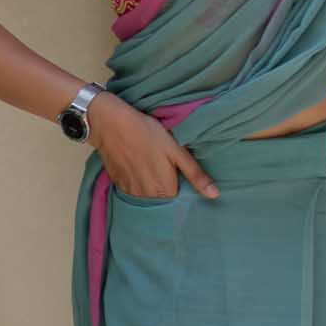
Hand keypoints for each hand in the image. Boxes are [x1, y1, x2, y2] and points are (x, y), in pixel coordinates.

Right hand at [88, 93, 218, 199]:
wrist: (111, 123)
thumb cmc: (147, 133)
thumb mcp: (176, 150)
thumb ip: (195, 174)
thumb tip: (215, 195)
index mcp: (165, 190)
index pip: (179, 202)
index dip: (183, 191)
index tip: (184, 179)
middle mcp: (146, 196)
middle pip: (163, 202)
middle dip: (168, 192)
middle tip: (168, 171)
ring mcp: (130, 192)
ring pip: (147, 199)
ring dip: (152, 190)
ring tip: (154, 170)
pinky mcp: (118, 184)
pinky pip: (133, 192)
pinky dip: (139, 185)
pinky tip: (140, 169)